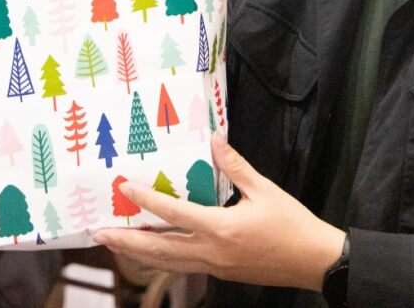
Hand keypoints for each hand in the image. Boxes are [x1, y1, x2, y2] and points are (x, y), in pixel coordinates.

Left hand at [93, 133, 344, 290]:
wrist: (315, 262)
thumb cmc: (292, 224)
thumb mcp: (265, 189)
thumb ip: (235, 166)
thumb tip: (214, 140)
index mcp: (221, 229)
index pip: (174, 214)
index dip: (146, 200)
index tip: (124, 189)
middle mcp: (212, 252)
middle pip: (159, 249)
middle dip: (126, 241)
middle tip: (99, 233)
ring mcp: (215, 267)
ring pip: (168, 263)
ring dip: (140, 254)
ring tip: (116, 244)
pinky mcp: (221, 273)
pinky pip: (184, 266)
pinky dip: (163, 259)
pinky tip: (154, 251)